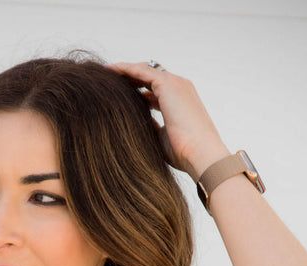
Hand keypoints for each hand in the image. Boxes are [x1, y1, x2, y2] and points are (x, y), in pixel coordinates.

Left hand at [105, 62, 229, 180]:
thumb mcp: (162, 138)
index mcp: (181, 100)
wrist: (200, 154)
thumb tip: (134, 124)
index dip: (138, 91)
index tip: (121, 95)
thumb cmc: (184, 153)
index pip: (156, 89)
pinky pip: (141, 71)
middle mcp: (179, 87)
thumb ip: (150, 126)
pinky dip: (125, 70)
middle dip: (130, 78)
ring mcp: (175, 83)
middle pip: (150, 76)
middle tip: (110, 81)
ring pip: (145, 70)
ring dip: (125, 71)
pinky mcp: (168, 84)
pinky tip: (110, 72)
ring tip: (106, 74)